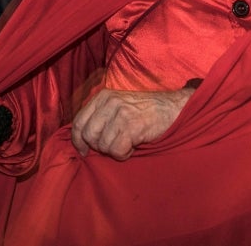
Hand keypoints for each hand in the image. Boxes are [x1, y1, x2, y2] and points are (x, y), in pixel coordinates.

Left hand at [71, 88, 193, 160]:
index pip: (78, 122)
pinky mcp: (132, 126)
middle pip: (88, 135)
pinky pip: (117, 150)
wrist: (172, 108)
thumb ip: (100, 116)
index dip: (78, 140)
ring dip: (115, 150)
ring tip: (128, 141)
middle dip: (99, 146)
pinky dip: (124, 154)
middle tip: (115, 144)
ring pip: (103, 145)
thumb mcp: (118, 105)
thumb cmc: (144, 111)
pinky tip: (134, 145)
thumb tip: (81, 140)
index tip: (83, 151)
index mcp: (103, 96)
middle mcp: (109, 102)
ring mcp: (121, 113)